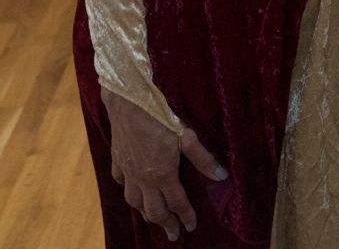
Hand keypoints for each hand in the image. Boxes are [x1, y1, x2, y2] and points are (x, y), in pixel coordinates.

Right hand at [101, 87, 227, 240]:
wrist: (129, 104)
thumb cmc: (160, 118)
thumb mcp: (186, 137)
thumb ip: (203, 159)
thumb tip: (221, 176)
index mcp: (163, 175)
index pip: (177, 203)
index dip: (186, 216)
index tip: (191, 227)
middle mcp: (143, 179)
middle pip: (154, 210)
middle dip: (165, 224)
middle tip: (173, 234)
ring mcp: (128, 172)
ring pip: (135, 202)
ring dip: (146, 213)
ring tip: (154, 219)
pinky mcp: (117, 162)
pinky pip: (121, 184)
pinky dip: (129, 193)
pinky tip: (133, 192)